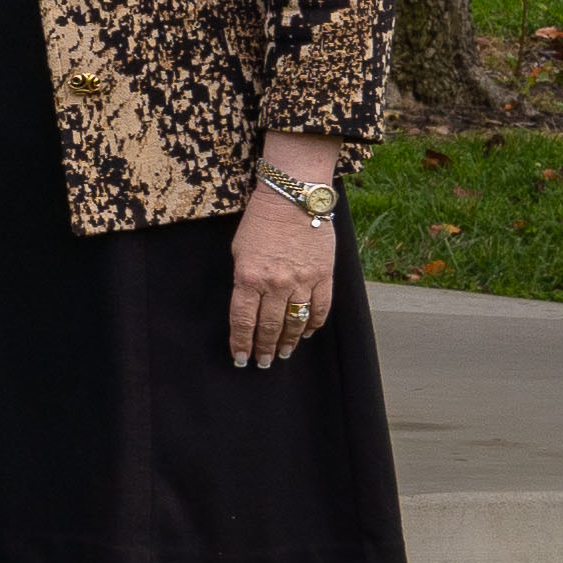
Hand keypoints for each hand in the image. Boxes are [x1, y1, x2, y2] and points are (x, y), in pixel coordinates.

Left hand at [231, 136, 346, 368]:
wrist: (292, 199)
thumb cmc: (260, 222)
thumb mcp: (239, 251)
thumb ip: (244, 280)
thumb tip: (248, 306)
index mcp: (248, 278)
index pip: (243, 321)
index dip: (241, 343)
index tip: (240, 358)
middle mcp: (275, 284)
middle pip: (270, 326)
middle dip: (265, 348)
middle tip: (263, 363)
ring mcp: (302, 281)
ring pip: (295, 322)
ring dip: (288, 342)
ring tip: (283, 354)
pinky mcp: (324, 276)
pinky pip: (320, 308)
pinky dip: (313, 324)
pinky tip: (306, 332)